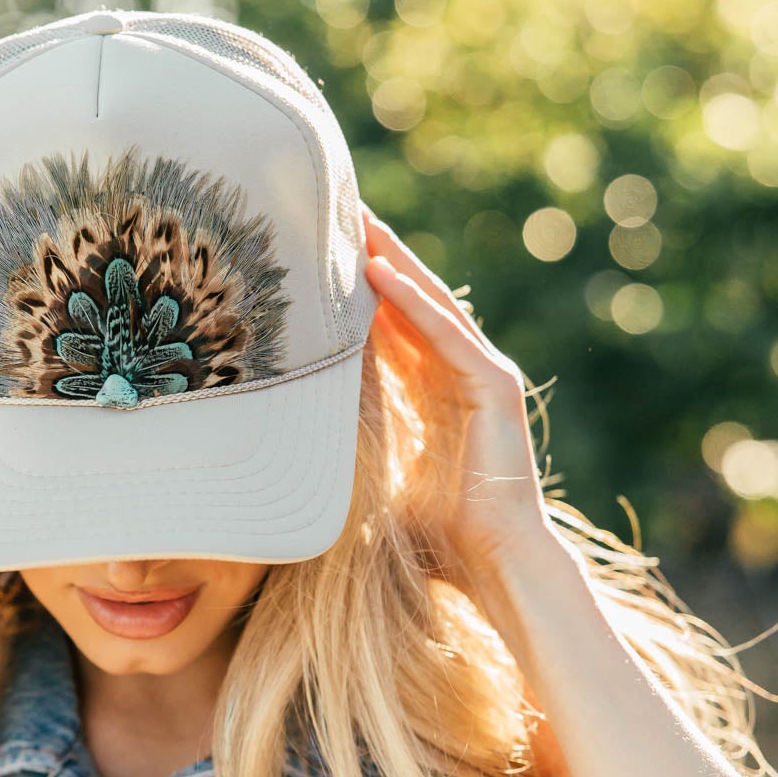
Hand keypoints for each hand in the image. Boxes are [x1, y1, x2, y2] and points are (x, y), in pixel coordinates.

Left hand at [361, 210, 554, 590]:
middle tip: (335, 211)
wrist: (493, 565)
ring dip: (391, 260)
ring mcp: (482, 377)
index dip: (361, 287)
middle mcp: (459, 376)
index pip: (393, 325)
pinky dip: (413, 301)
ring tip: (353, 220)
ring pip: (431, 304)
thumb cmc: (438, 541)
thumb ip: (349, 458)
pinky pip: (446, 334)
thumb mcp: (377, 482)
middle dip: (375, 256)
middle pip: (411, 301)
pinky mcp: (494, 387)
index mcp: (433, 394)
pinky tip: (377, 271)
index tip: (323, 251)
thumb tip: (283, 468)